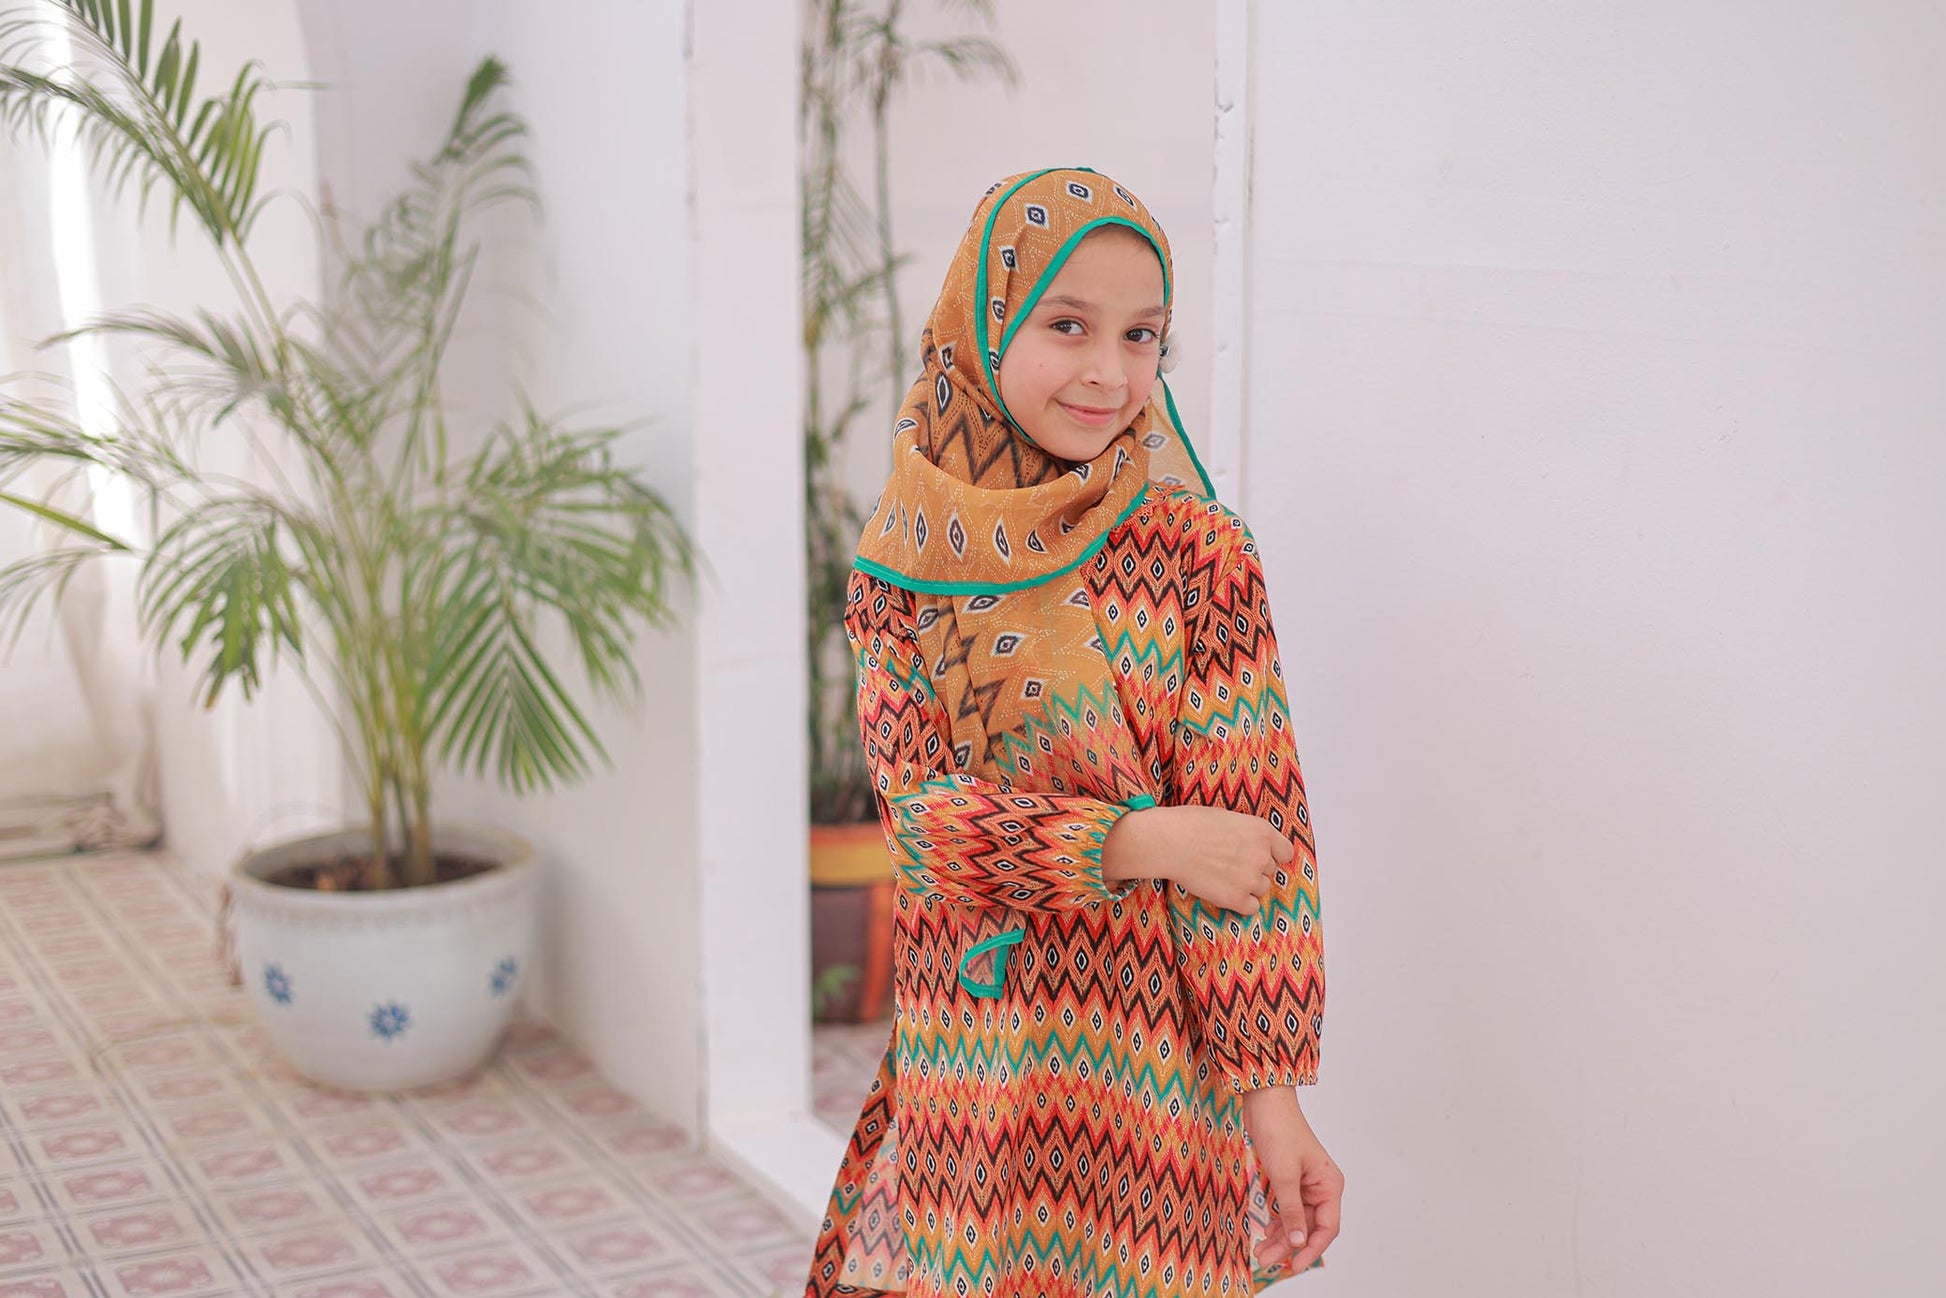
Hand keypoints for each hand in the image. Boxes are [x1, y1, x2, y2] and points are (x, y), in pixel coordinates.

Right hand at [1103, 804, 1293, 913]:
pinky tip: (1222, 891)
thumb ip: (1248, 833)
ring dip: (1247, 886)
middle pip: (1270, 871)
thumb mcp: (1228, 818)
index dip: (1272, 855)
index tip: (1260, 857)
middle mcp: (1262, 856)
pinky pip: (1251, 908)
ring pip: (1261, 889)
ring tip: (1222, 876)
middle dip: (1254, 869)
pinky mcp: (1236, 899)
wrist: (1167, 842)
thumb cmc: (1190, 824)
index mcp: (1262, 832)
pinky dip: (1240, 903)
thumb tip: (1253, 846)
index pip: (1286, 852)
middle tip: (1229, 864)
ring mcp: (1250, 879)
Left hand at [1241, 1086, 1341, 1275]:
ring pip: (1296, 1220)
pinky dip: (1276, 1222)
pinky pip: (1287, 1209)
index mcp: (1330, 1184)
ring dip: (1280, 1237)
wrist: (1264, 1100)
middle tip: (1265, 1260)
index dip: (1312, 1249)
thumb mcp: (1283, 1175)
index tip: (1294, 1266)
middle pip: (1308, 1227)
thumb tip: (1298, 1243)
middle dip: (1288, 1246)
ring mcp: (1305, 1184)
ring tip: (1260, 1252)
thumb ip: (1290, 1211)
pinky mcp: (1289, 1180)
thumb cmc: (1279, 1130)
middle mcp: (1321, 1187)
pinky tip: (1265, 1234)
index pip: (1327, 1227)